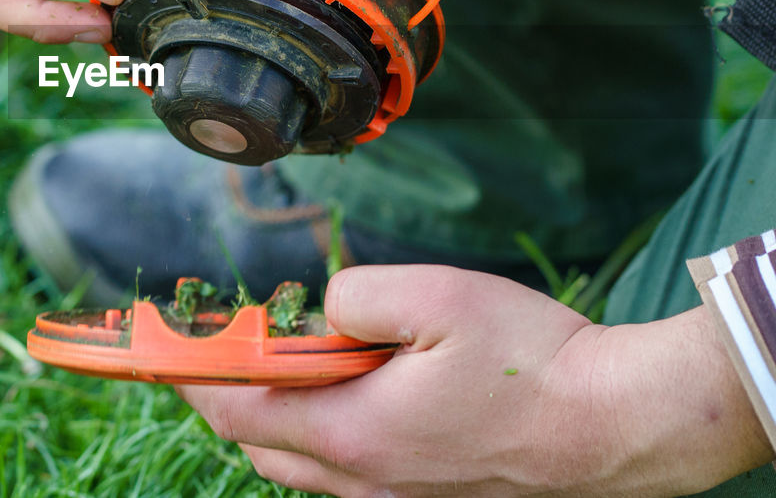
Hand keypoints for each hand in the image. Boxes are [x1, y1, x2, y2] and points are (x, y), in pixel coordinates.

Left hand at [178, 265, 771, 496]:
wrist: (616, 427)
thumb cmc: (531, 362)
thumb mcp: (437, 298)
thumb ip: (356, 295)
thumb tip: (322, 309)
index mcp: (353, 433)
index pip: (236, 409)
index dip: (191, 374)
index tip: (159, 347)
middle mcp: (364, 481)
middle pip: (261, 443)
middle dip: (230, 395)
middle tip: (227, 344)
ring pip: (301, 465)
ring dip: (276, 417)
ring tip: (289, 363)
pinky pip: (343, 475)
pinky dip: (321, 436)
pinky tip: (353, 396)